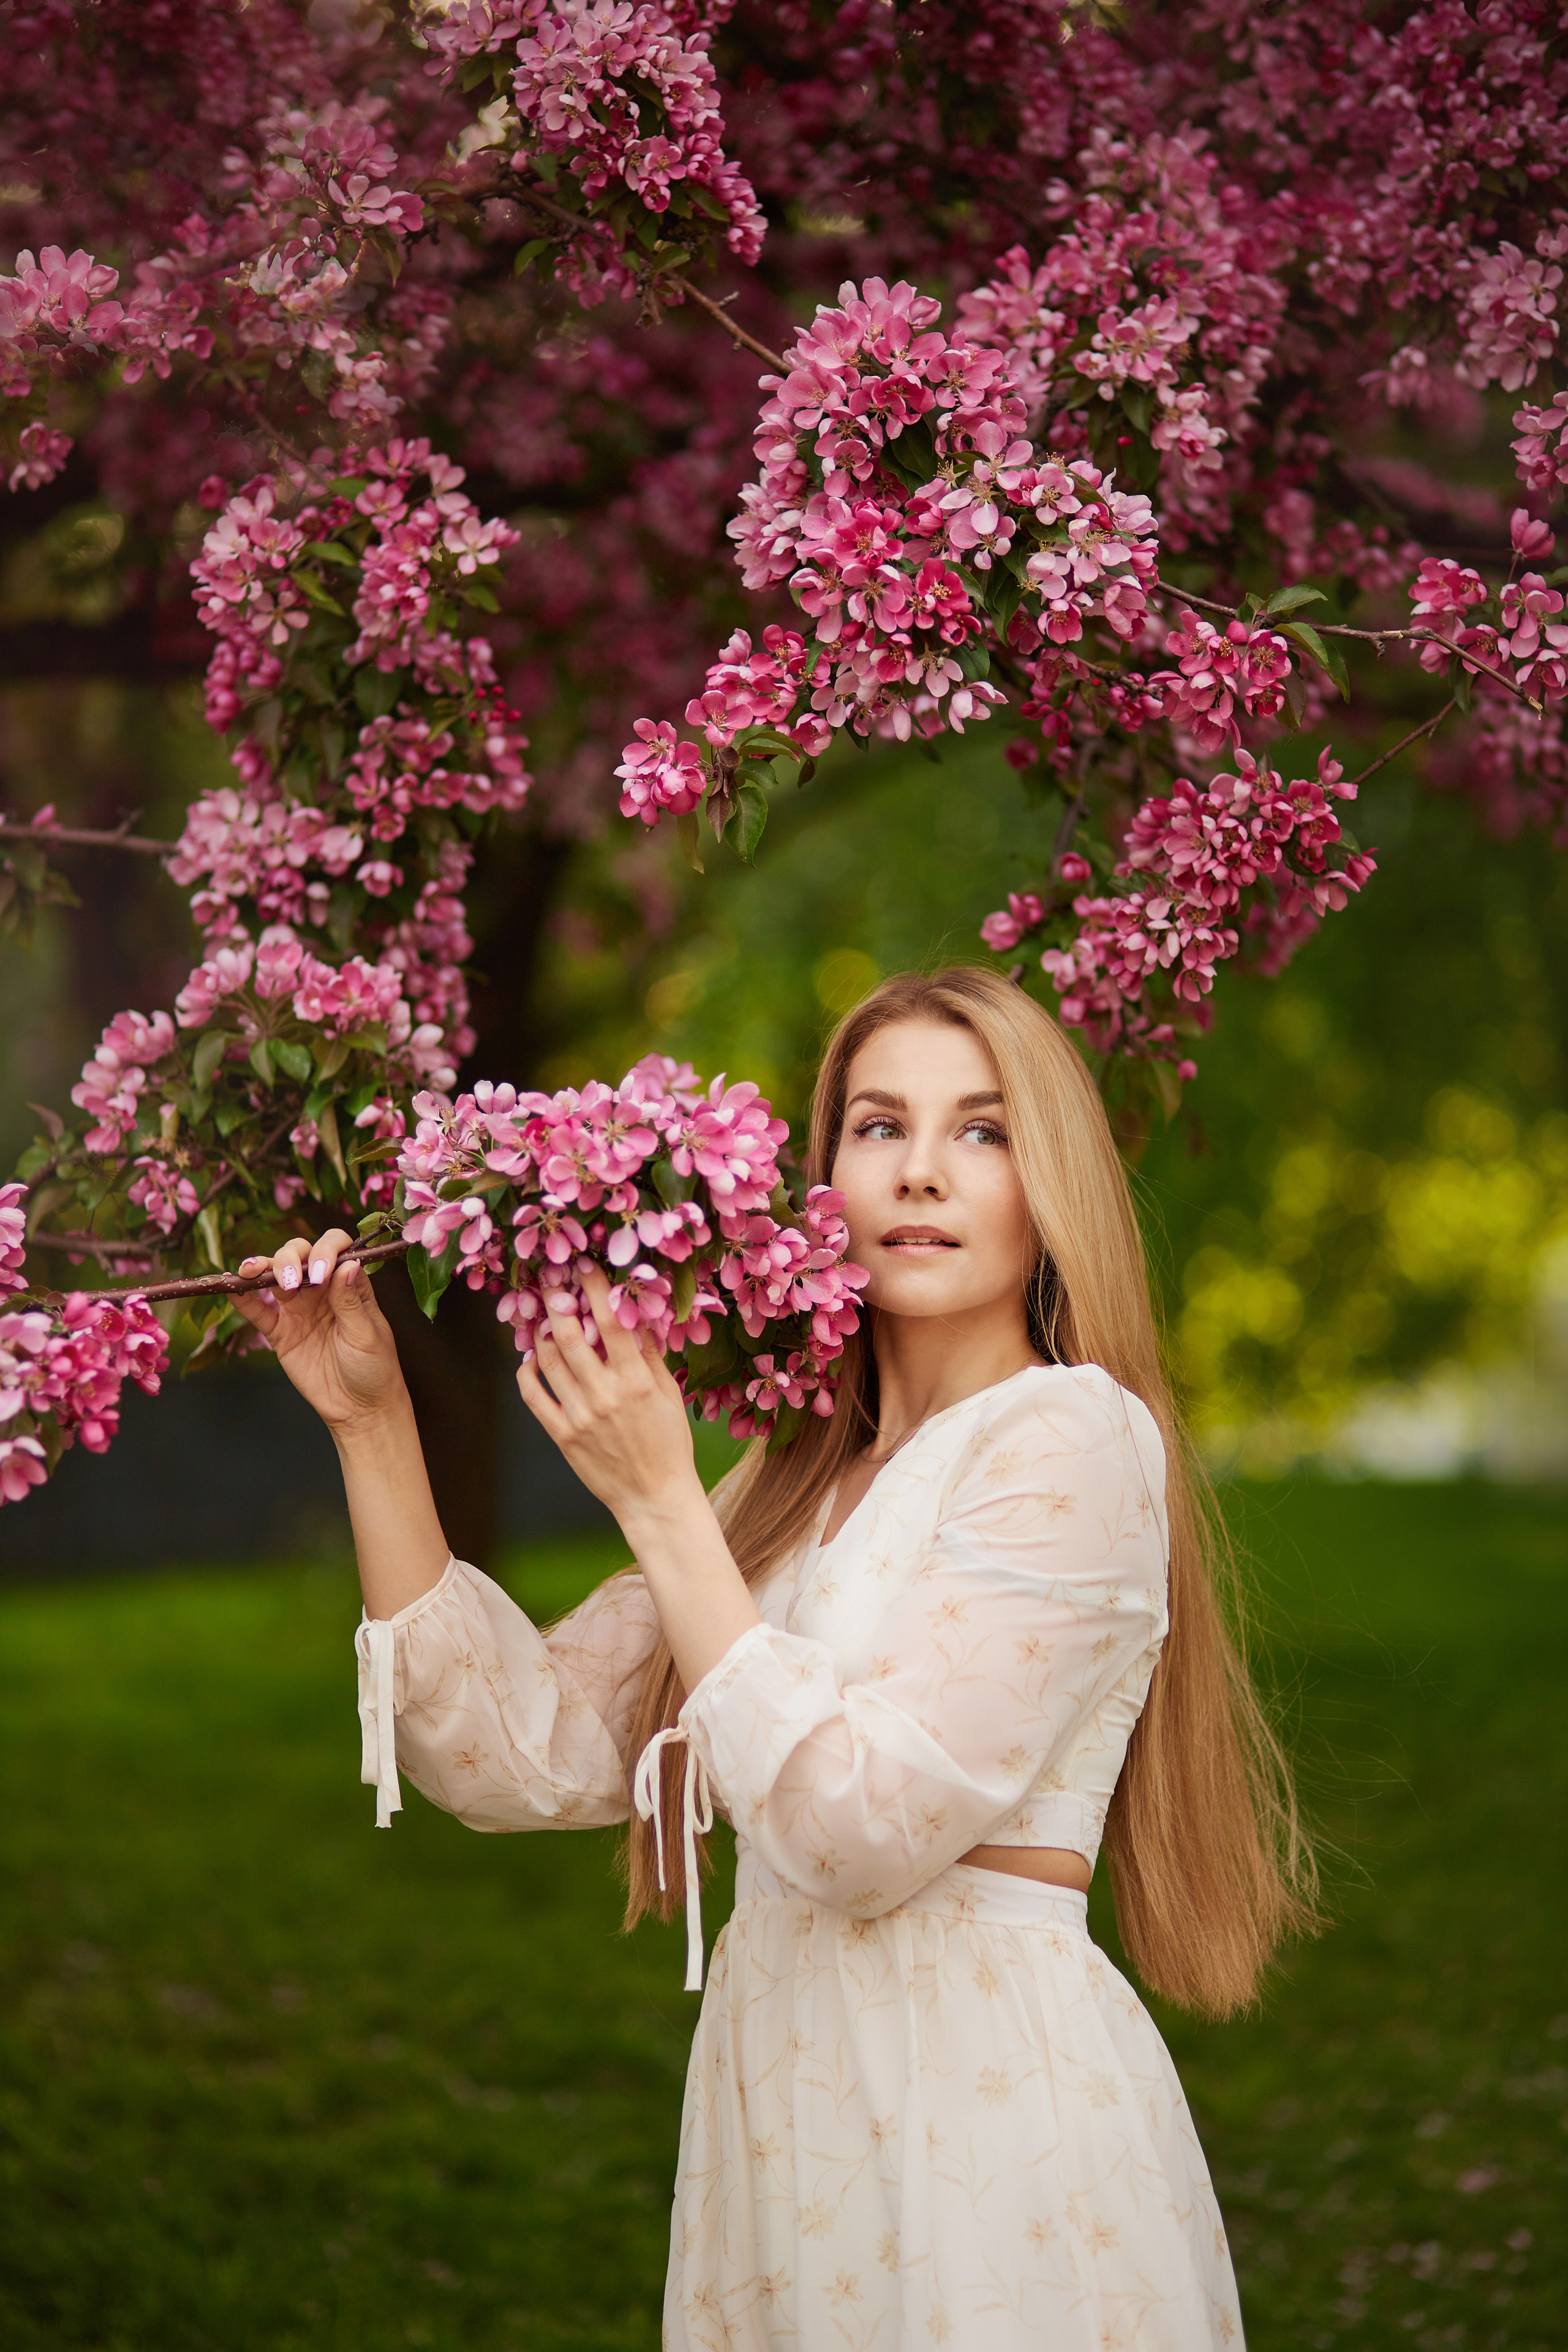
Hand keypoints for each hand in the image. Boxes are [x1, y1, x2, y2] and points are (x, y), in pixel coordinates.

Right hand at [233, 1228, 405, 1434]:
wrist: (360, 1408)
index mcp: (349, 1283)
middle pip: (300, 1255)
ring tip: (252, 1271)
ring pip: (275, 1276)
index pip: (335, 1249)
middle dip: (290, 1257)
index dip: (325, 1251)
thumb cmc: (374, 1368)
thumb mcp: (367, 1334)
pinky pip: (257, 1311)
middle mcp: (322, 1289)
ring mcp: (299, 1309)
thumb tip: (347, 1263)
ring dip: (263, 1268)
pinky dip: (243, 1299)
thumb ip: (351, 1300)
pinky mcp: (280, 1332)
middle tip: (291, 1281)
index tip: (321, 1273)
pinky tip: (231, 1288)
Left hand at [517, 1266, 701, 1531]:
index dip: (594, 1288)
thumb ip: (651, 1353)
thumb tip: (636, 1313)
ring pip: (548, 1359)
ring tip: (542, 1318)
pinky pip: (533, 1395)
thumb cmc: (669, 1444)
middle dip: (556, 1302)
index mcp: (636, 1380)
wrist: (654, 1497)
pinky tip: (531, 1359)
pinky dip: (527, 1371)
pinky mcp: (562, 1435)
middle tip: (550, 1283)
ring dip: (541, 1332)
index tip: (585, 1265)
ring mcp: (580, 1414)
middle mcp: (604, 1393)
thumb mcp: (669, 1394)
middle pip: (569, 1334)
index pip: (609, 1321)